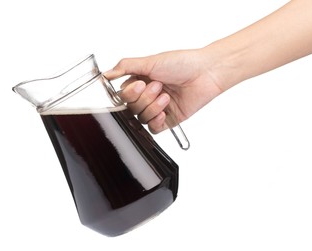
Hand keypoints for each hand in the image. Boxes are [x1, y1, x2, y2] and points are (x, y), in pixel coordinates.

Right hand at [104, 49, 222, 133]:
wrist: (205, 73)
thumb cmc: (182, 63)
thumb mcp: (150, 61)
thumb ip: (126, 66)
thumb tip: (106, 74)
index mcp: (140, 82)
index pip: (122, 96)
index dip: (130, 93)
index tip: (140, 84)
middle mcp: (147, 96)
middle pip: (131, 108)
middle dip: (144, 98)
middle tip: (158, 86)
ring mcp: (157, 109)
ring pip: (141, 118)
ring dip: (153, 107)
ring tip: (167, 96)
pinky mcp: (168, 120)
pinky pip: (153, 129)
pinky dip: (156, 121)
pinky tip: (164, 112)